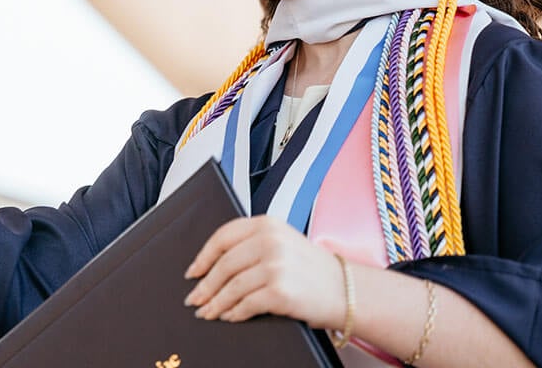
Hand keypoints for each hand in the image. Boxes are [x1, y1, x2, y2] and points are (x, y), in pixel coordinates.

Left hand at [183, 215, 346, 329]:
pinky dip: (233, 313)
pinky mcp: (280, 292)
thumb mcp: (284, 243)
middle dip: (205, 285)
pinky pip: (245, 304)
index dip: (204, 256)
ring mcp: (276, 266)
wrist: (348, 290)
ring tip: (207, 312)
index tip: (193, 271)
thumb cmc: (314, 270)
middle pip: (224, 264)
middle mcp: (271, 241)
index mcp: (268, 224)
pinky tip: (228, 317)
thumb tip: (213, 266)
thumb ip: (253, 244)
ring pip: (231, 286)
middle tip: (194, 299)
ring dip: (215, 303)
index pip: (224, 236)